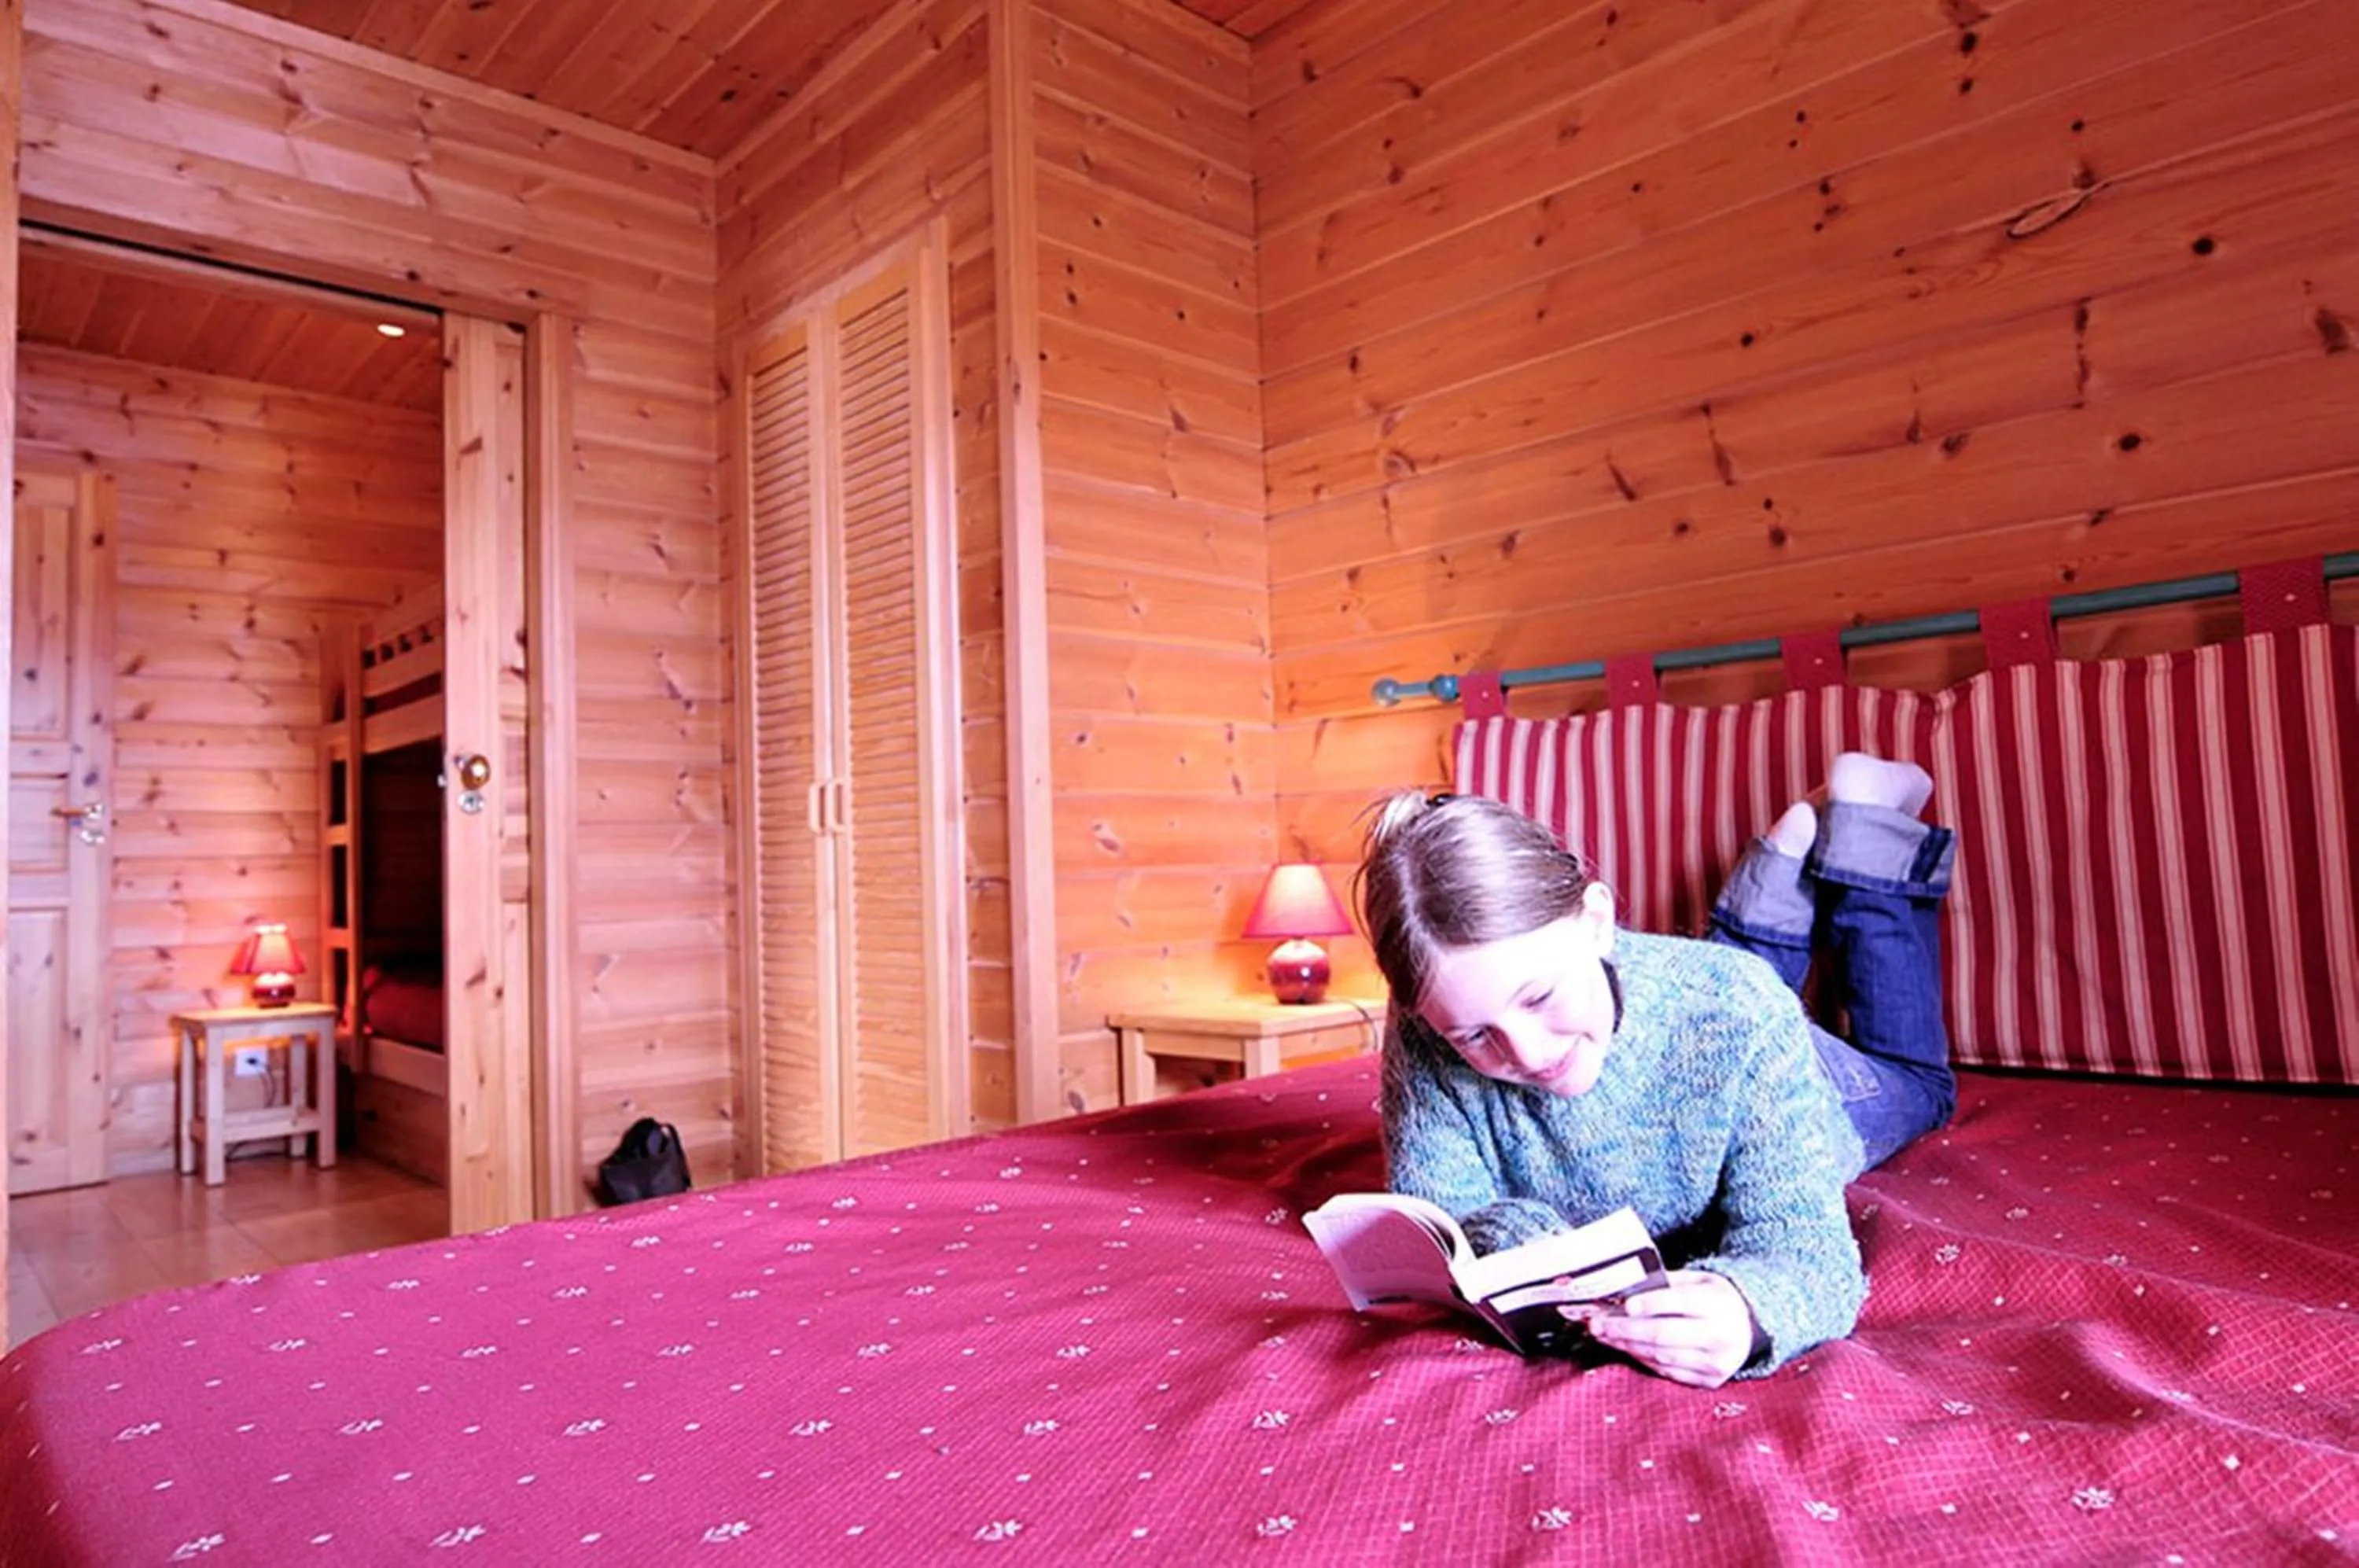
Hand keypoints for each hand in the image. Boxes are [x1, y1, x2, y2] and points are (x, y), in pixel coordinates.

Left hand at [1576, 1269, 1758, 1387]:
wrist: (1749, 1329)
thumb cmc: (1715, 1300)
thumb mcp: (1699, 1280)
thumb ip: (1666, 1283)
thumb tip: (1625, 1289)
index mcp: (1718, 1304)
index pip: (1681, 1303)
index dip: (1651, 1304)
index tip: (1626, 1305)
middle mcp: (1719, 1336)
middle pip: (1664, 1334)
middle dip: (1625, 1329)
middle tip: (1597, 1324)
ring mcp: (1714, 1363)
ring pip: (1661, 1356)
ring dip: (1626, 1346)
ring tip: (1603, 1335)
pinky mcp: (1708, 1381)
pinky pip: (1666, 1372)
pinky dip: (1642, 1359)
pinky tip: (1624, 1348)